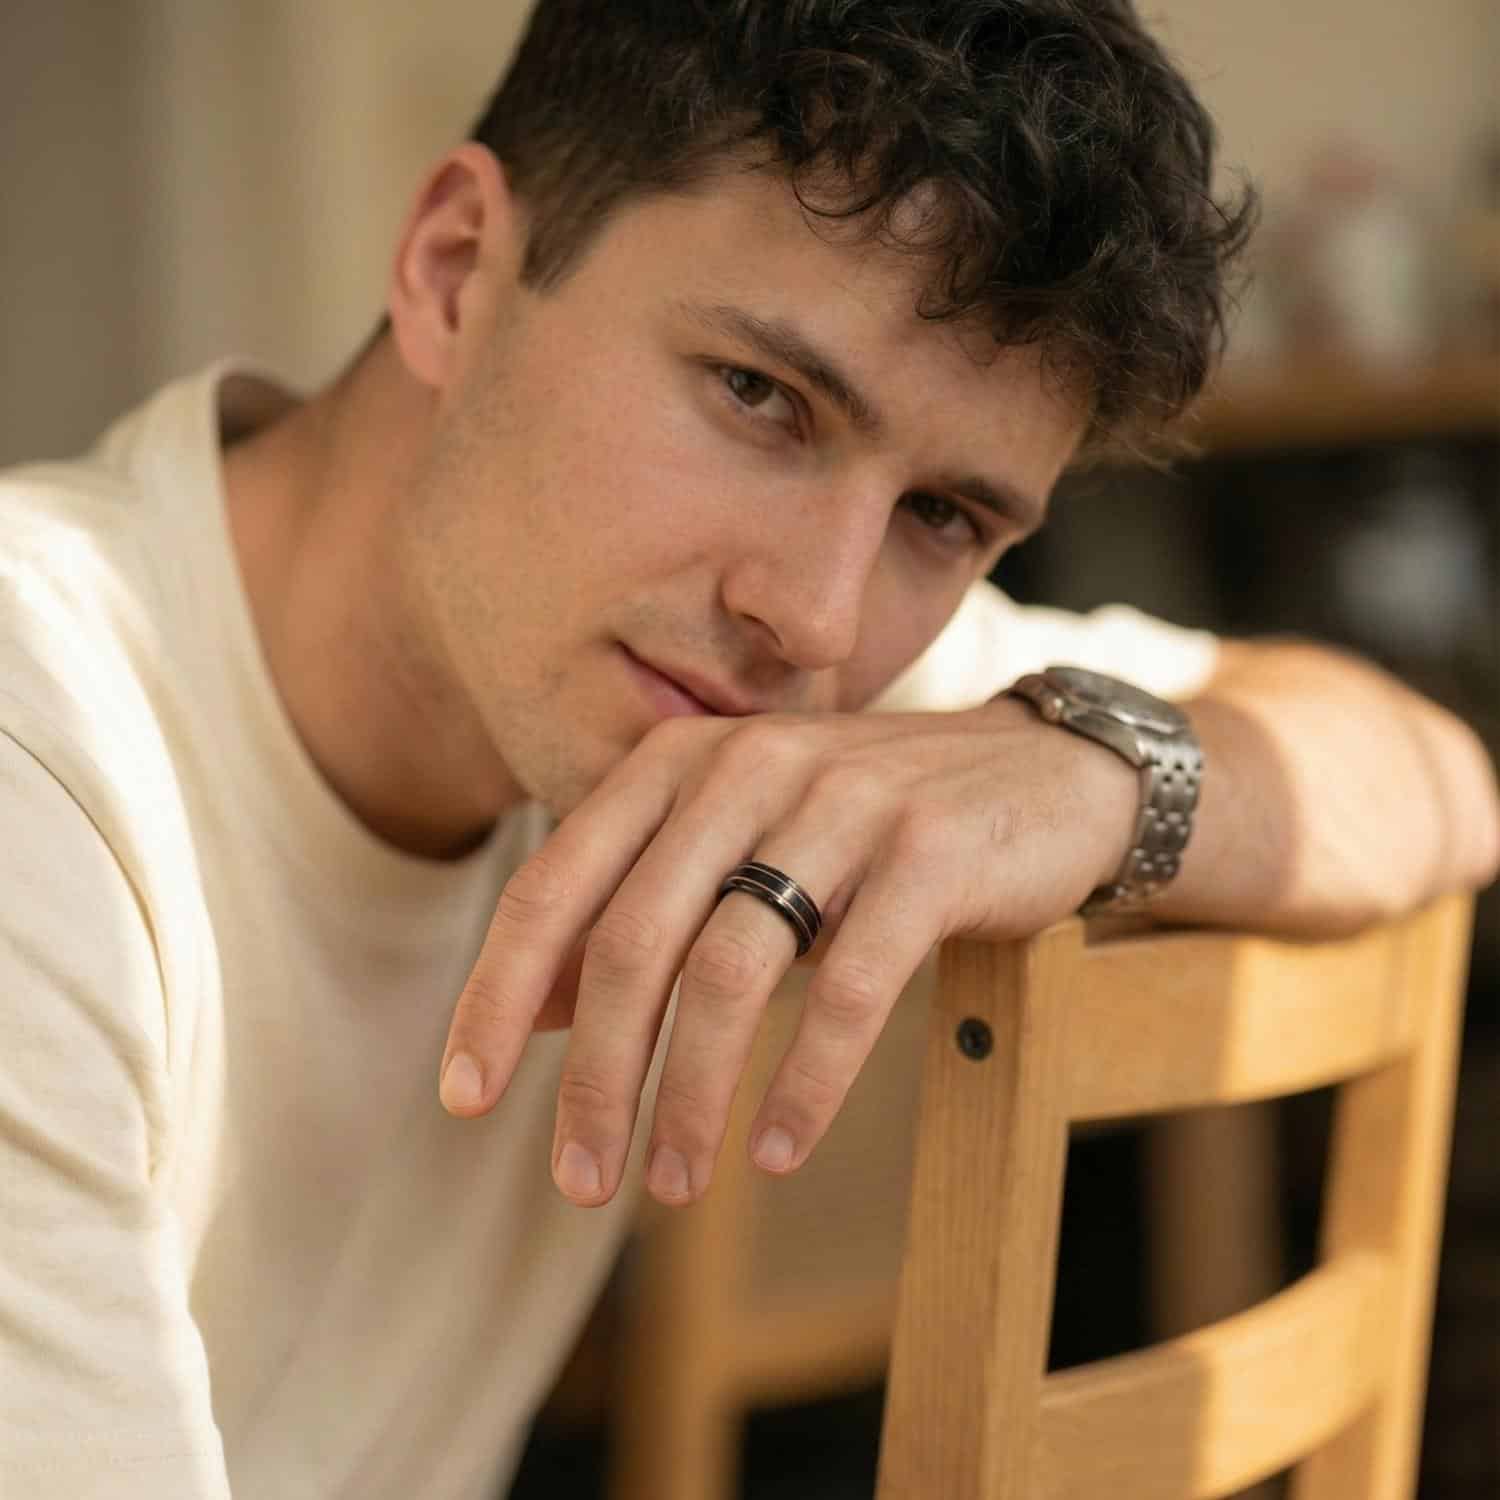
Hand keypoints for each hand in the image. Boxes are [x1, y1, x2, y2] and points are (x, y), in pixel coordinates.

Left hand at [438, 698, 1135, 1206]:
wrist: (1038, 776)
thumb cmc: (863, 830)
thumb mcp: (738, 847)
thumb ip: (640, 905)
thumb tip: (541, 1012)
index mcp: (680, 762)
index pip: (555, 884)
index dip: (498, 995)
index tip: (465, 1097)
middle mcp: (747, 766)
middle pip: (633, 941)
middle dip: (595, 1078)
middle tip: (581, 1181)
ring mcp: (842, 804)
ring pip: (730, 970)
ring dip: (691, 1095)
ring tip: (672, 1182)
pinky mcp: (928, 853)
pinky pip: (850, 988)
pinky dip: (806, 1081)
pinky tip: (779, 1148)